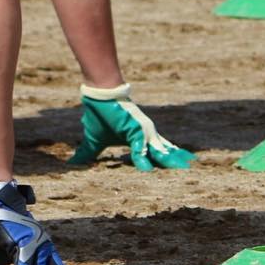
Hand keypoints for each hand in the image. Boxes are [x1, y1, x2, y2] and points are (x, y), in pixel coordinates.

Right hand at [68, 83, 195, 170]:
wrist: (98, 94)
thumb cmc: (98, 115)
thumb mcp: (95, 141)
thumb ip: (88, 153)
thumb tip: (72, 163)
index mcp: (138, 139)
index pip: (156, 153)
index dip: (167, 161)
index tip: (180, 168)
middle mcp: (145, 136)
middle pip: (164, 152)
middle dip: (177, 161)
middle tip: (192, 168)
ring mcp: (143, 133)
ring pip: (161, 152)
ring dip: (173, 161)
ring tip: (188, 168)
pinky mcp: (136, 130)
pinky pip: (143, 149)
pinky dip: (146, 160)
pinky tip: (148, 170)